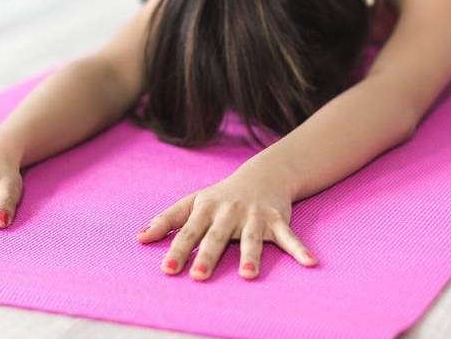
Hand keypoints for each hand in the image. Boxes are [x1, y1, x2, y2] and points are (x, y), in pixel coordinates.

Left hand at [136, 163, 316, 279]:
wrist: (263, 175)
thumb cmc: (221, 195)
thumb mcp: (193, 202)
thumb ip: (167, 220)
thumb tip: (140, 238)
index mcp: (206, 209)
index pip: (188, 232)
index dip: (177, 250)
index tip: (168, 269)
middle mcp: (229, 212)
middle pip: (216, 237)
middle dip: (208, 256)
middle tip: (198, 276)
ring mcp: (254, 216)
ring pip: (251, 238)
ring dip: (251, 257)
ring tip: (249, 276)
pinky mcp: (277, 219)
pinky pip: (289, 236)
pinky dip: (300, 250)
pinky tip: (310, 263)